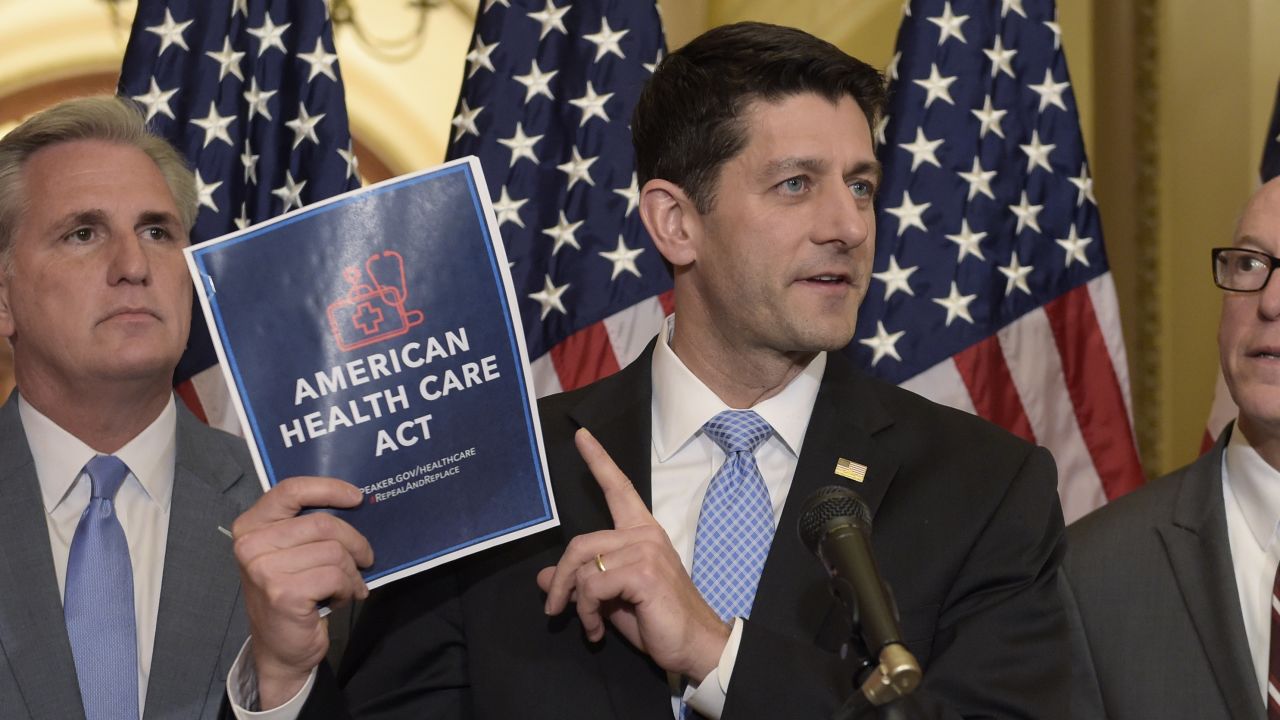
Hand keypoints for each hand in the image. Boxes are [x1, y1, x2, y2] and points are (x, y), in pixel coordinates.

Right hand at [232, 477, 372, 709]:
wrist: (280, 649)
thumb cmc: (291, 594)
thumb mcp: (290, 553)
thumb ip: (308, 527)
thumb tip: (354, 503)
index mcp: (250, 526)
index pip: (291, 490)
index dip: (328, 489)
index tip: (356, 498)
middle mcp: (250, 545)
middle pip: (323, 523)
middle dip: (354, 542)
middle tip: (365, 559)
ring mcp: (264, 570)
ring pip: (334, 551)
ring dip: (351, 572)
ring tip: (346, 586)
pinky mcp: (283, 593)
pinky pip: (336, 576)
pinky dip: (347, 588)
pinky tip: (338, 599)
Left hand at [536, 429, 730, 681]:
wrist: (695, 646)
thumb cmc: (657, 621)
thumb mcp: (611, 599)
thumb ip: (582, 583)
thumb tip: (543, 577)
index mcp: (642, 531)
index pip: (618, 488)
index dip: (598, 461)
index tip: (581, 435)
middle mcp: (644, 534)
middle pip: (579, 543)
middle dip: (560, 580)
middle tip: (553, 609)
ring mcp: (645, 550)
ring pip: (583, 567)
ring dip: (576, 603)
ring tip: (587, 625)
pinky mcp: (642, 571)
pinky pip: (592, 585)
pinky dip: (587, 611)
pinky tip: (597, 630)